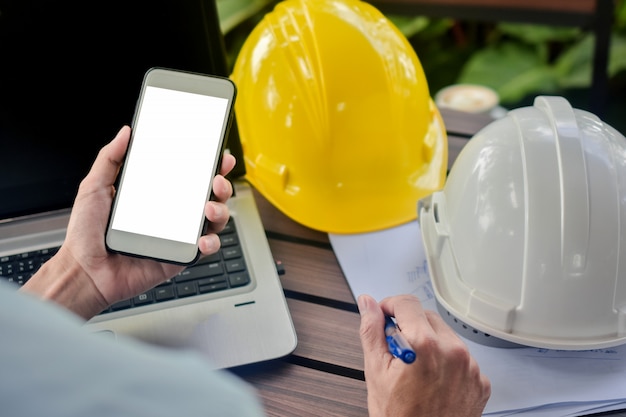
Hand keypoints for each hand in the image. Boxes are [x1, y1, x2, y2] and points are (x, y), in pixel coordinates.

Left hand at [22, 126, 235, 318]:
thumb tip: (125, 133)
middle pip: (209, 196)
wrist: (84, 271)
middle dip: (222, 186)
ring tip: (209, 208)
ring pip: (213, 221)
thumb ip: (110, 158)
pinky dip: (211, 243)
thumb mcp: (94, 187)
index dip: (208, 166)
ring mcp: (177, 236)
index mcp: (156, 196)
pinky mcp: (179, 257)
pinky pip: (204, 249)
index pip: (189, 177)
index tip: (218, 156)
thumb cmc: (86, 234)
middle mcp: (171, 214)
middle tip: (217, 181)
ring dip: (220, 211)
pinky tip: (203, 239)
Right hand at [358, 294, 490, 416]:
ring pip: (446, 336)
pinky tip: (433, 381)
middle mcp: (453, 352)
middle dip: (409, 327)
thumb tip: (367, 304)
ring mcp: (470, 367)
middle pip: (427, 317)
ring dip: (430, 344)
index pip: (406, 303)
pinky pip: (462, 358)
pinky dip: (447, 363)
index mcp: (424, 345)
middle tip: (397, 351)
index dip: (390, 307)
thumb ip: (372, 331)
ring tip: (416, 371)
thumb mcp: (375, 372)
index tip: (384, 316)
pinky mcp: (480, 381)